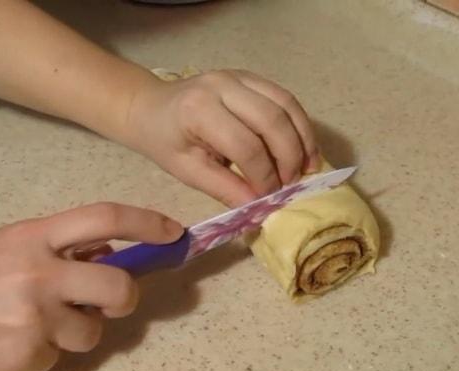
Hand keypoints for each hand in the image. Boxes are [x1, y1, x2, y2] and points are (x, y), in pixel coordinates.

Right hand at [0, 203, 181, 370]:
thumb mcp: (1, 248)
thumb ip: (54, 248)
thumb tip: (108, 252)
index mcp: (31, 236)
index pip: (104, 217)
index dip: (147, 222)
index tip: (174, 232)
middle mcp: (38, 272)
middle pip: (119, 286)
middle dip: (124, 298)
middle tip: (110, 302)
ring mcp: (34, 317)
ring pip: (92, 331)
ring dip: (75, 331)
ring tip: (31, 326)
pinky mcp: (26, 355)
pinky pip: (57, 357)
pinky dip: (41, 354)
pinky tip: (7, 345)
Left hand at [120, 69, 321, 206]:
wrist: (151, 108)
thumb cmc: (165, 141)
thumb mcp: (188, 171)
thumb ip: (225, 188)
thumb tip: (260, 208)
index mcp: (199, 110)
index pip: (246, 146)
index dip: (264, 176)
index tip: (270, 198)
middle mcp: (222, 86)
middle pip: (272, 121)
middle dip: (289, 158)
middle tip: (291, 185)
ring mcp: (239, 76)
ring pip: (286, 106)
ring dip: (302, 139)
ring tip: (307, 169)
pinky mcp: (251, 77)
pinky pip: (285, 98)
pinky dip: (299, 125)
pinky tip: (303, 149)